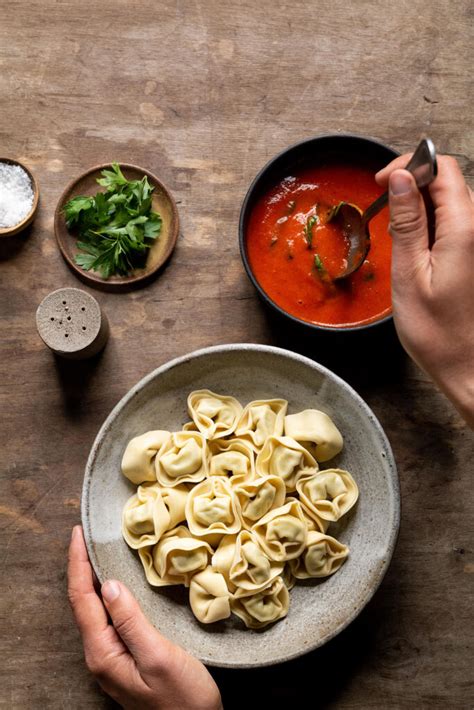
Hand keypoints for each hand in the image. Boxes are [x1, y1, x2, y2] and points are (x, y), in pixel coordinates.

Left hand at [67, 525, 222, 709]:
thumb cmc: (183, 699)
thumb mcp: (158, 656)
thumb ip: (131, 621)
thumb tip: (108, 584)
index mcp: (103, 654)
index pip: (82, 599)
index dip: (78, 563)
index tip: (78, 533)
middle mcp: (102, 656)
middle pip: (83, 603)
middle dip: (81, 567)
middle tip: (86, 536)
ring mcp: (113, 659)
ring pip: (96, 611)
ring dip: (93, 579)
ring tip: (97, 552)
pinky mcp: (127, 658)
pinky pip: (110, 619)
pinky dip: (109, 594)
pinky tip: (119, 585)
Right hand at [376, 154, 473, 426]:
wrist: (467, 366)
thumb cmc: (437, 333)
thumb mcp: (409, 274)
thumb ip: (407, 223)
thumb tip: (401, 179)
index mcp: (465, 231)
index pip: (444, 170)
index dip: (412, 165)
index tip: (382, 181)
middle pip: (450, 182)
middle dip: (414, 182)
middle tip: (383, 203)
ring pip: (451, 201)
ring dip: (421, 204)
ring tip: (396, 229)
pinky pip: (454, 224)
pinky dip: (430, 223)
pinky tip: (414, 244)